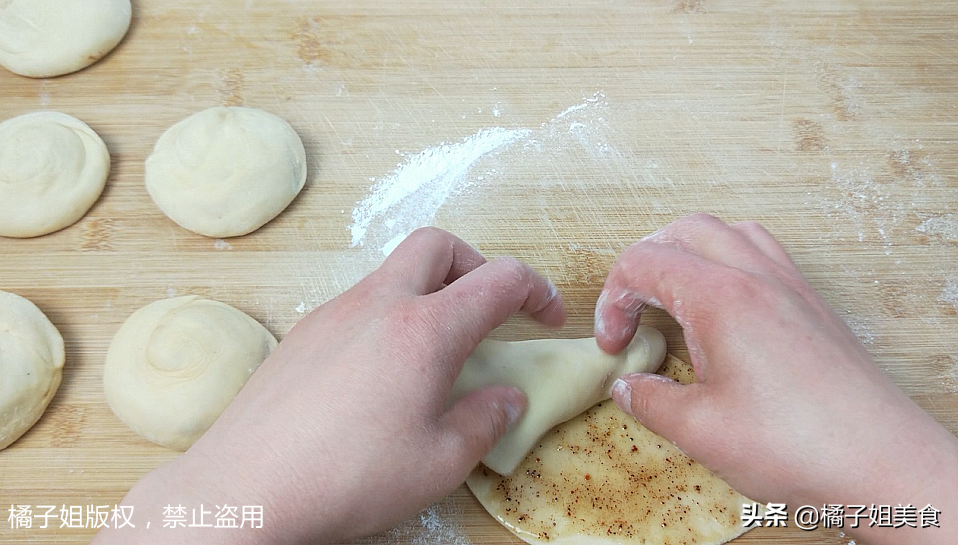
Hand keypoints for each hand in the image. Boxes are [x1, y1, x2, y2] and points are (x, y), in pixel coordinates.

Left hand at [94, 227, 564, 543]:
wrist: (244, 490)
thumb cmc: (348, 478)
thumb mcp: (440, 463)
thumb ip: (485, 421)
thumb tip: (506, 398)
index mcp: (425, 330)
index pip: (499, 279)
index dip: (537, 290)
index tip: (548, 317)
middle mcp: (378, 304)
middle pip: (438, 245)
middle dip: (476, 265)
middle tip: (490, 310)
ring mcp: (333, 313)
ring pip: (393, 272)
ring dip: (429, 291)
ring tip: (437, 349)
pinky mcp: (303, 334)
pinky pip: (359, 303)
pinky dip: (389, 315)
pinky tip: (383, 371)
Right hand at [596, 213, 957, 543]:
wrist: (880, 461)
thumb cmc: (797, 444)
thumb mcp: (700, 430)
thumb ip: (650, 401)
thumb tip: (628, 387)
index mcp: (721, 297)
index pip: (644, 262)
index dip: (614, 300)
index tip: (615, 343)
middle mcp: (757, 276)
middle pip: (683, 231)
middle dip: (644, 264)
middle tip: (634, 311)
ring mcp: (790, 285)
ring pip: (728, 232)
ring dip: (690, 254)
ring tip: (677, 298)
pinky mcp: (812, 303)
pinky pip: (763, 252)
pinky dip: (730, 263)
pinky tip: (726, 309)